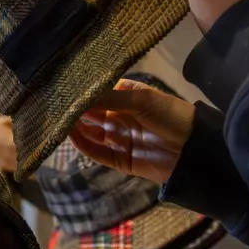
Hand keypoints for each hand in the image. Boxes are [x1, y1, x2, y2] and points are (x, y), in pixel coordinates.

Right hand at [68, 81, 196, 184]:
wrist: (195, 150)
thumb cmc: (171, 116)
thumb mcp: (141, 100)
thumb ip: (109, 98)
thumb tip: (79, 95)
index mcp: (128, 97)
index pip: (99, 93)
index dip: (83, 93)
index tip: (62, 89)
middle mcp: (121, 116)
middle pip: (92, 113)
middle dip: (75, 110)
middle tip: (53, 105)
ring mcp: (120, 138)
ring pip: (91, 133)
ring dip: (76, 128)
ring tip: (57, 120)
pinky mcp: (120, 159)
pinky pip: (97, 152)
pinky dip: (83, 145)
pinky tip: (70, 136)